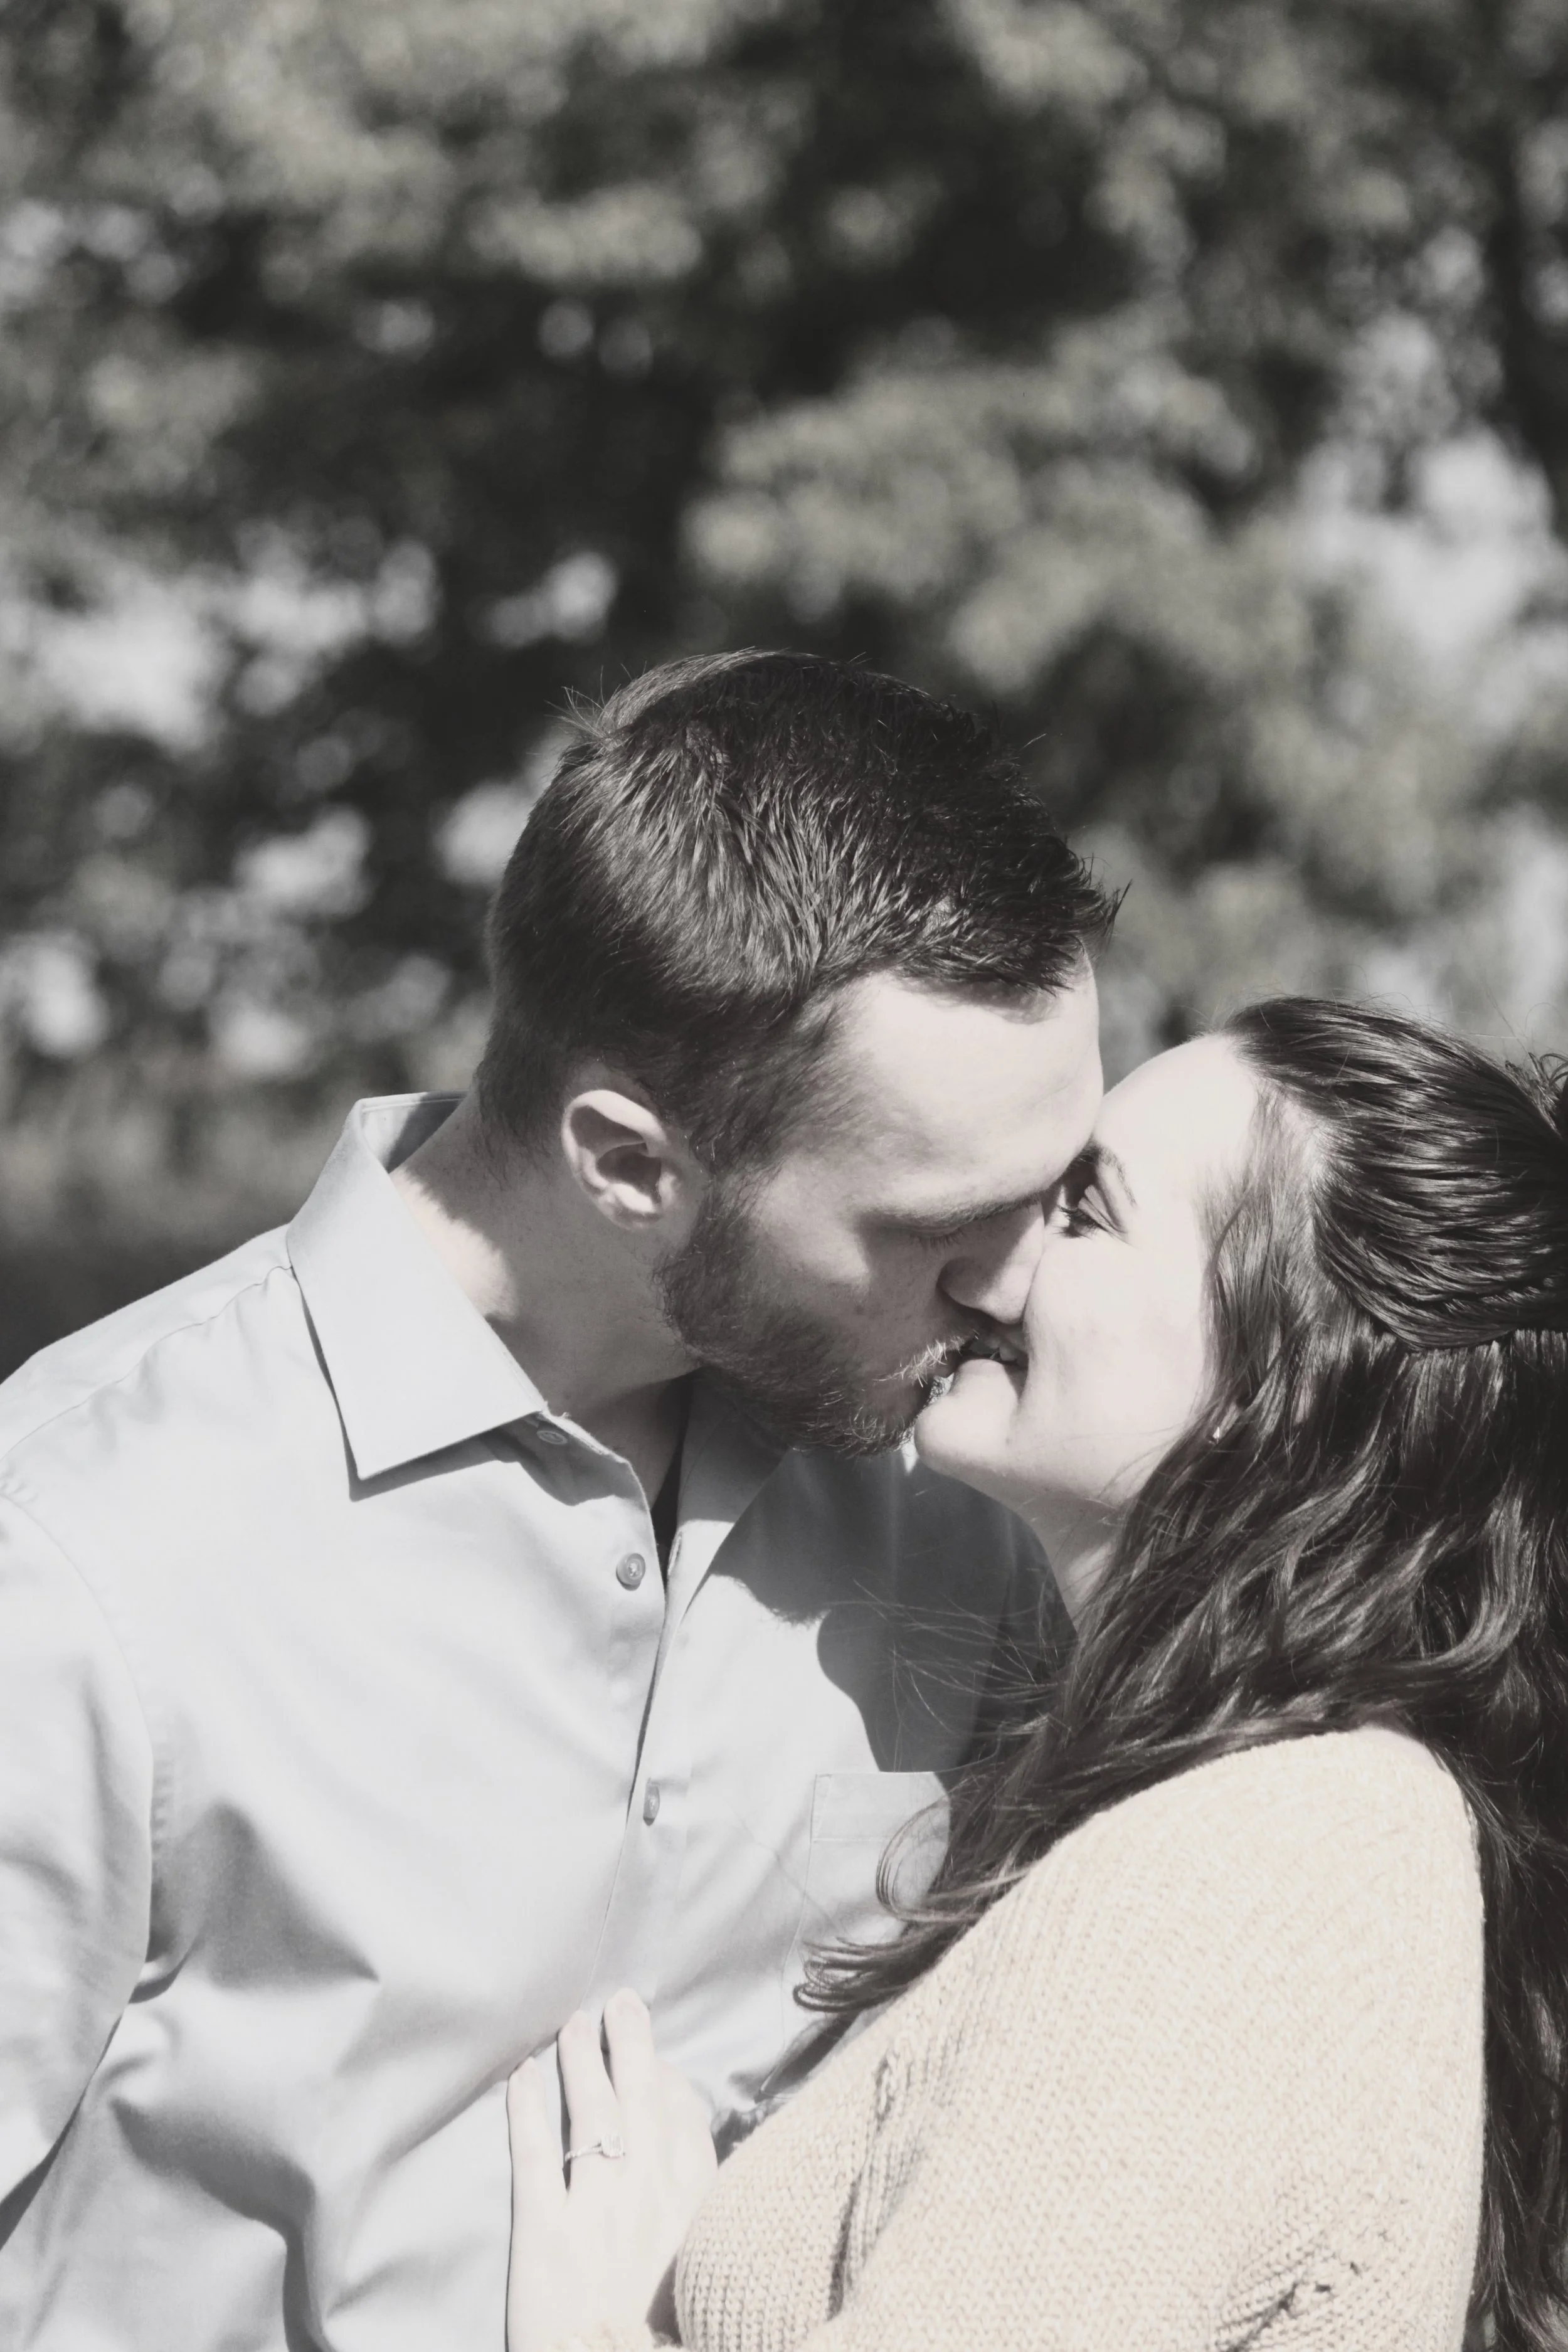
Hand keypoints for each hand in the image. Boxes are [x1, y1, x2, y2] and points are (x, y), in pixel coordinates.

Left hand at [506, 1989, 717, 2351]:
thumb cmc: (664, 2331)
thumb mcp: (700, 2260)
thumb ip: (696, 2204)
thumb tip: (689, 2147)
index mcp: (693, 2205)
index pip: (683, 2117)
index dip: (666, 2076)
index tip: (653, 2056)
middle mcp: (649, 2195)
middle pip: (639, 2096)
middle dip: (629, 2041)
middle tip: (618, 2000)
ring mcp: (597, 2210)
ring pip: (590, 2112)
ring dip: (581, 2059)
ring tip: (572, 2025)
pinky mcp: (545, 2235)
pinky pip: (536, 2157)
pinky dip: (529, 2109)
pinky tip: (522, 2076)